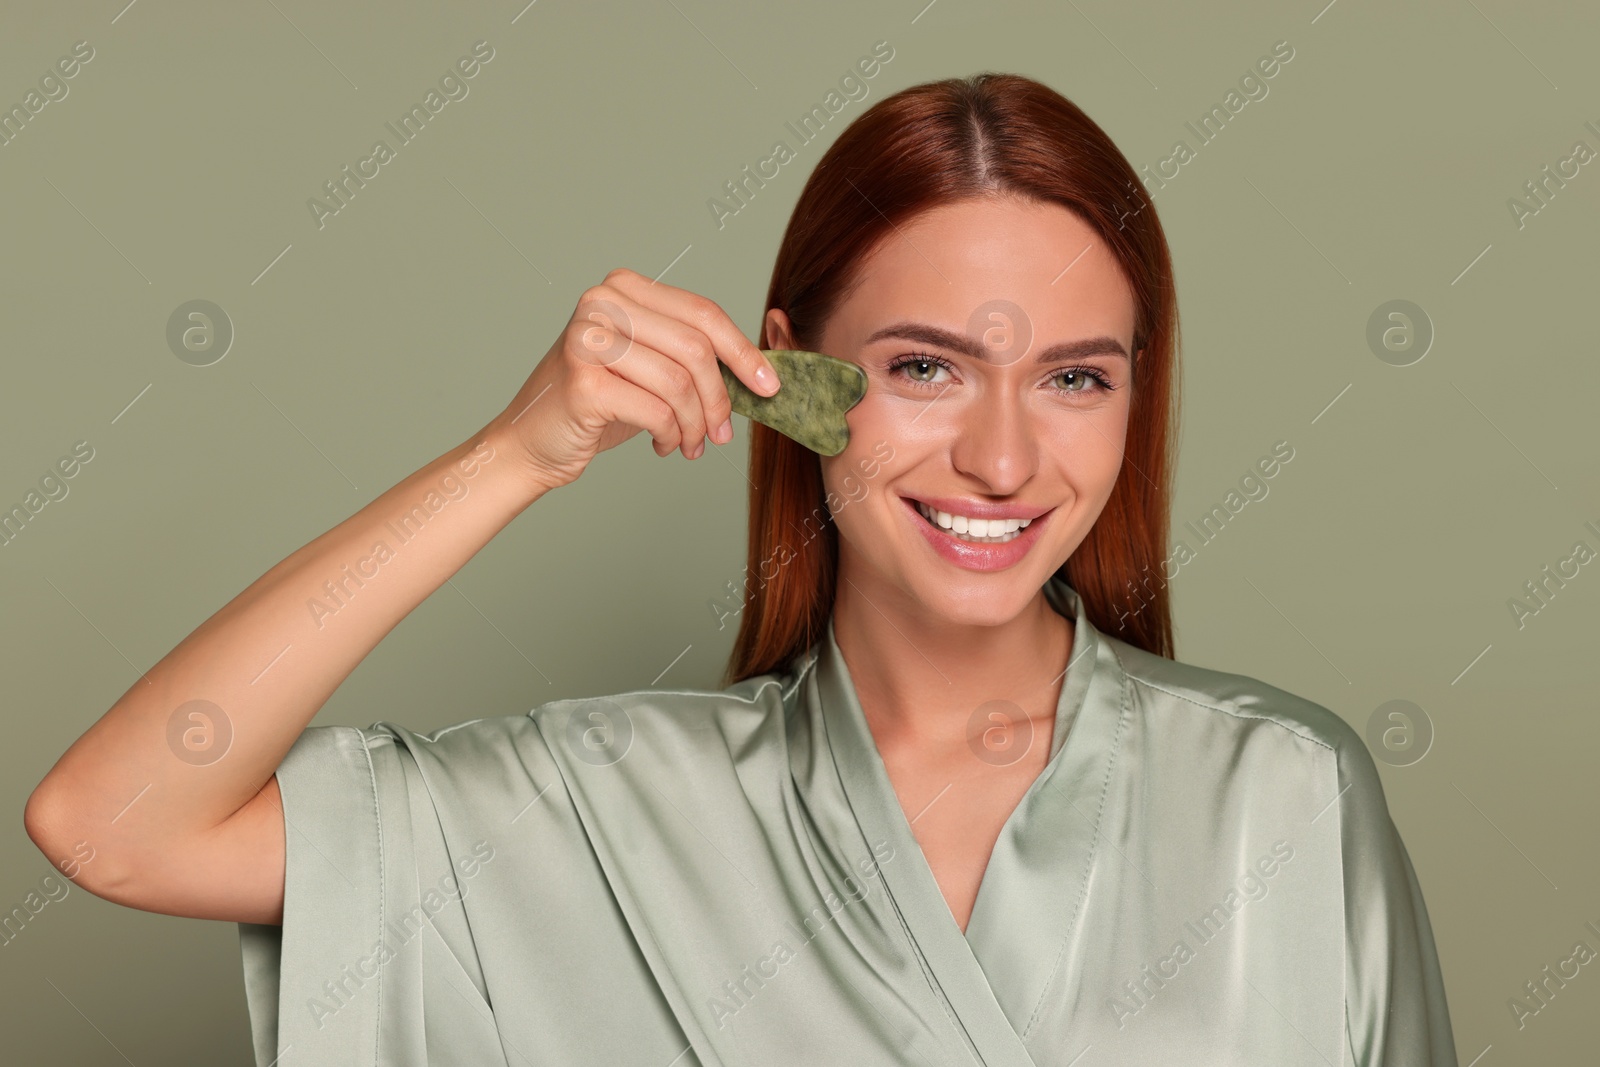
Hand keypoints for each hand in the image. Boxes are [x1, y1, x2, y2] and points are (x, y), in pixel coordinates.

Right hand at [486, 268, 780, 491]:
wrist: (531, 443)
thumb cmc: (596, 405)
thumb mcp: (648, 368)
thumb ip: (690, 356)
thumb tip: (758, 373)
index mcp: (622, 288)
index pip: (702, 314)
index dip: (743, 352)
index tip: (769, 386)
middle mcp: (601, 303)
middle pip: (696, 348)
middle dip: (720, 399)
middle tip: (722, 434)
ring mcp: (588, 340)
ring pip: (679, 384)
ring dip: (695, 424)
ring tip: (689, 444)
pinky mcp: (584, 382)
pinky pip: (657, 411)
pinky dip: (670, 436)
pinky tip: (663, 445)